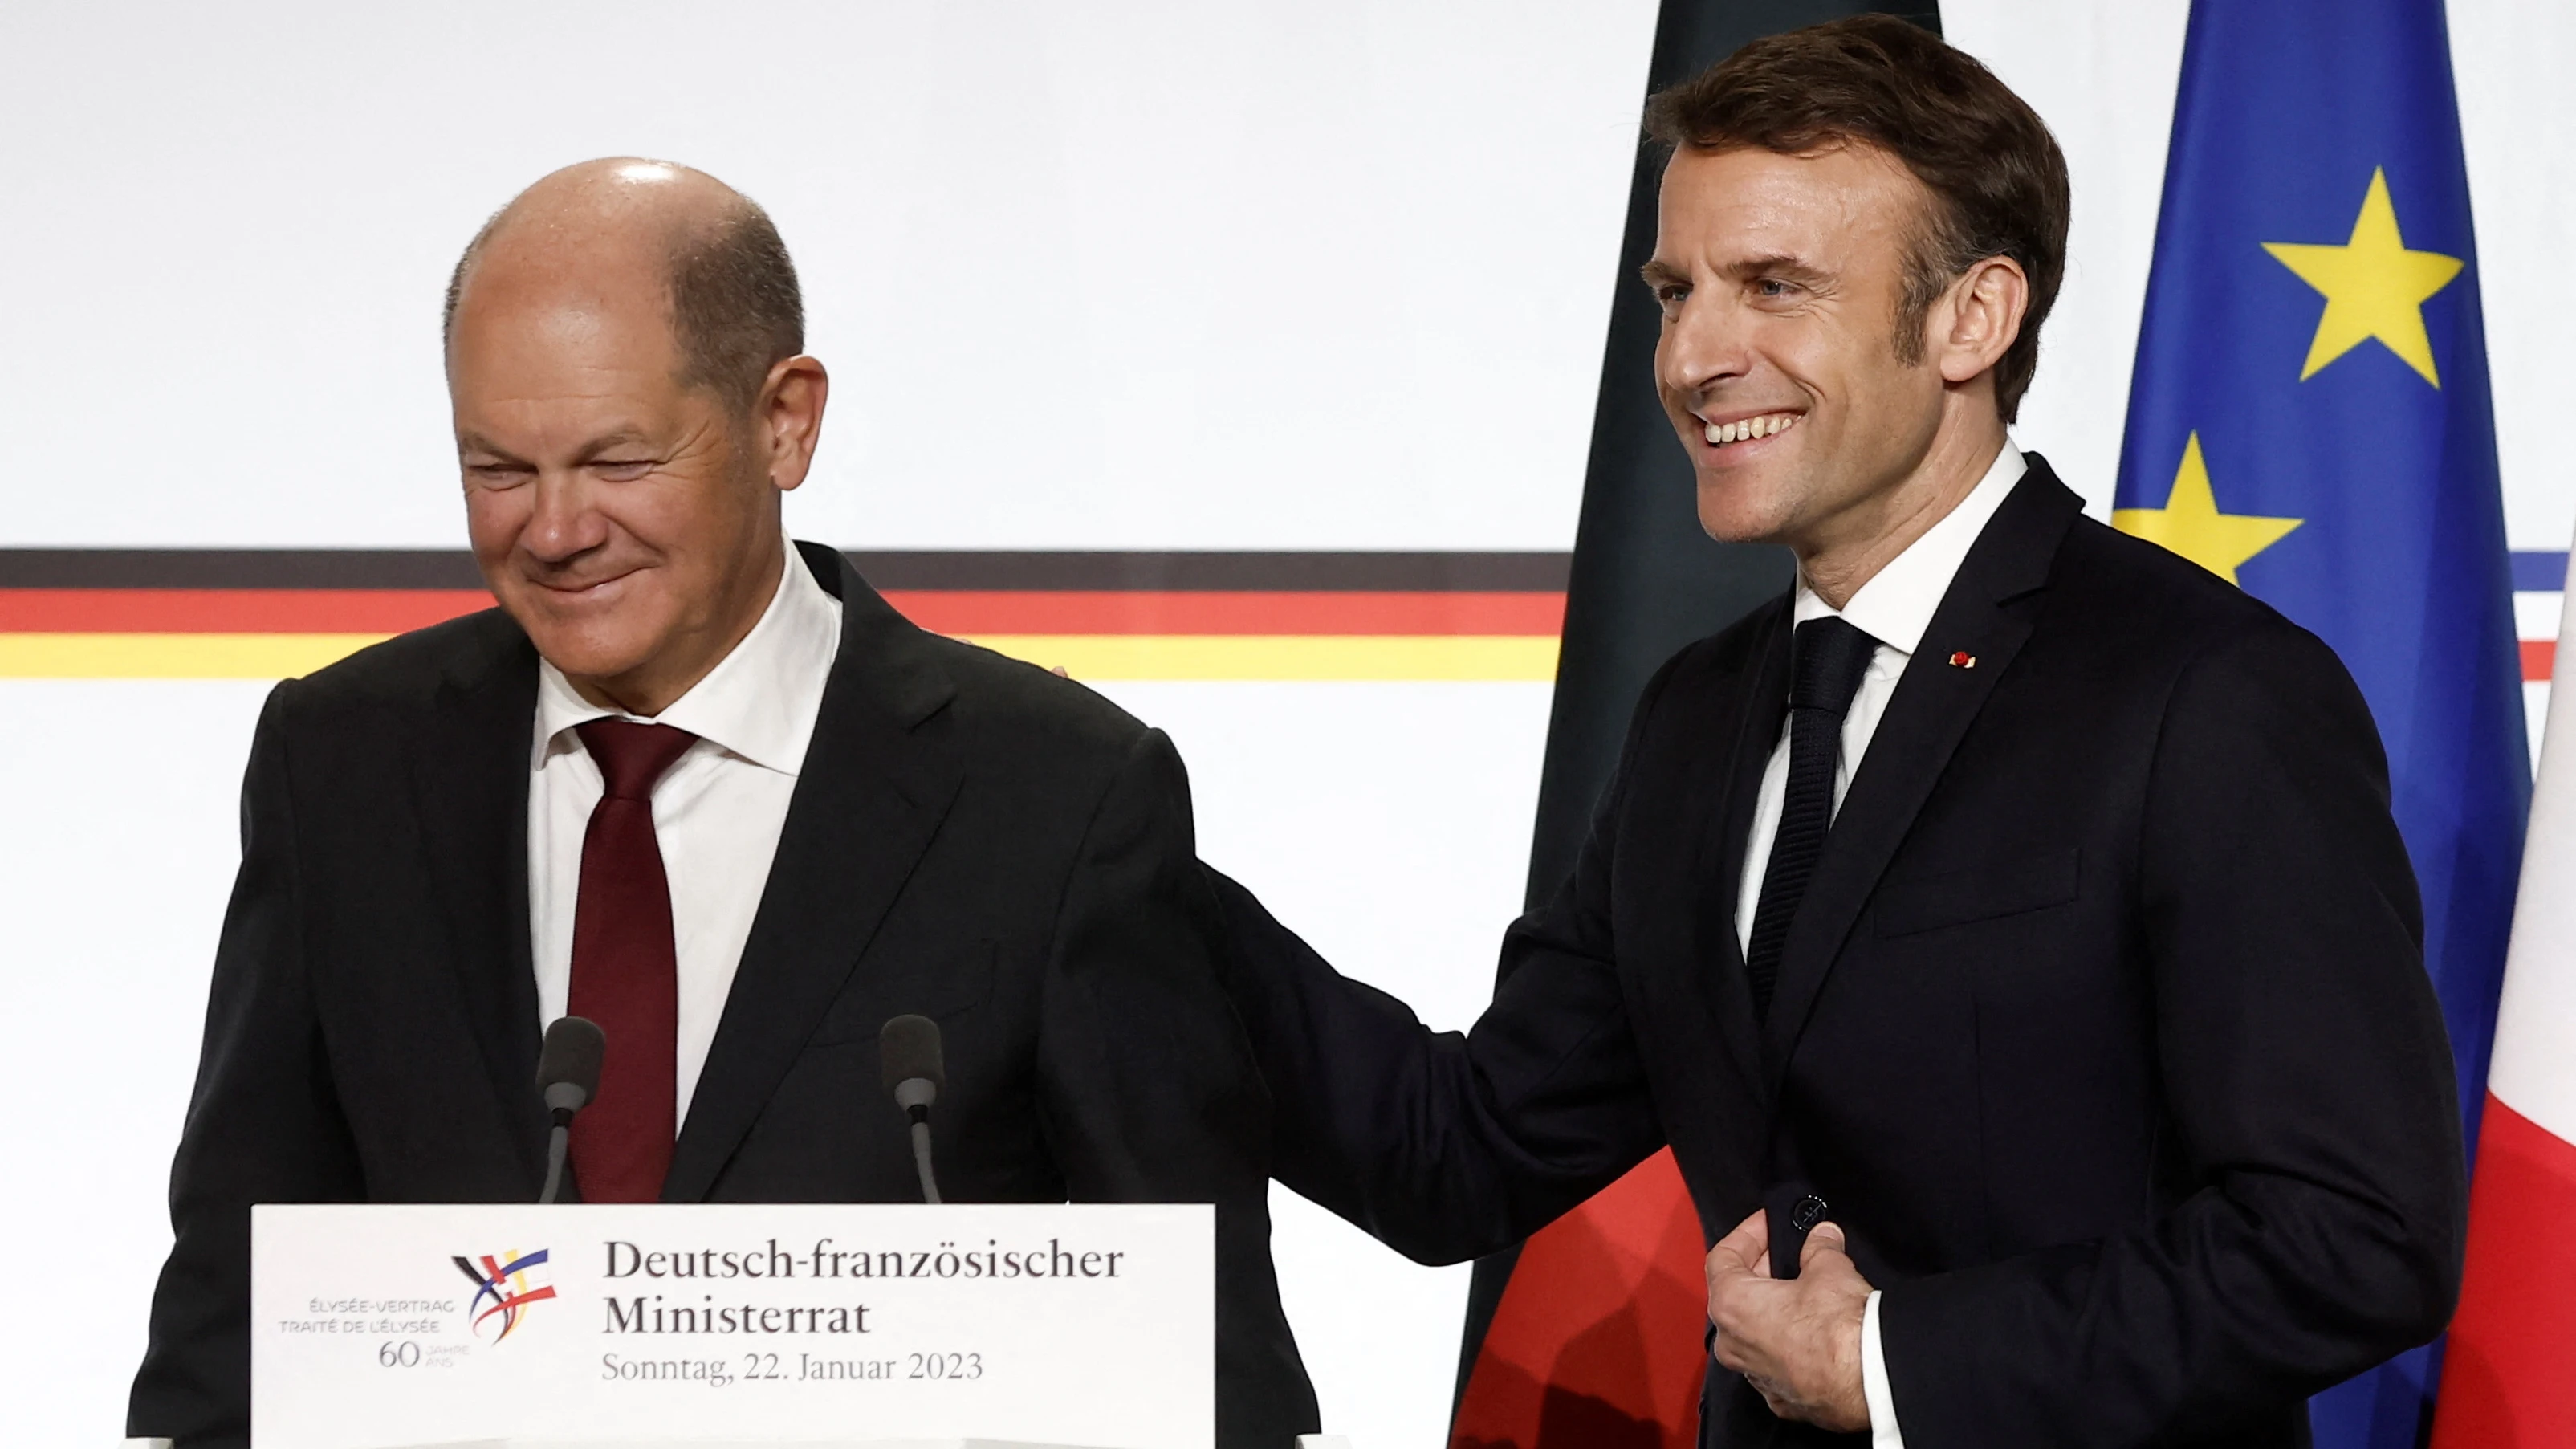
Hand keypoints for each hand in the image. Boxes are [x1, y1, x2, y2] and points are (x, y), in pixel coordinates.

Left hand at [1705, 1208, 1873, 1431]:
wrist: (1871, 1381)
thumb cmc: (1838, 1328)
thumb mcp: (1829, 1269)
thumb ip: (1819, 1248)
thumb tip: (1823, 1237)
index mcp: (1731, 1306)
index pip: (1723, 1258)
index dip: (1747, 1234)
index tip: (1767, 1224)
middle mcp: (1733, 1344)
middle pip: (1734, 1295)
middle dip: (1761, 1269)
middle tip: (1787, 1253)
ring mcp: (1756, 1375)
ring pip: (1753, 1332)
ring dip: (1773, 1308)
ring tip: (1803, 1288)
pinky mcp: (1782, 1397)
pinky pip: (1776, 1361)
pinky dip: (1788, 1342)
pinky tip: (1813, 1330)